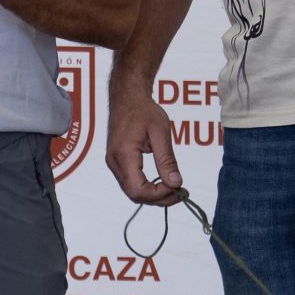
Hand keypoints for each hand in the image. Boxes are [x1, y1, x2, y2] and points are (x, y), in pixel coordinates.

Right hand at [106, 63, 184, 205]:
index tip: (178, 187)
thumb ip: (167, 160)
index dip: (159, 194)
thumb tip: (176, 183)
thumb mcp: (160, 132)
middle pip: (134, 195)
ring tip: (175, 188)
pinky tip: (162, 182)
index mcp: (124, 154)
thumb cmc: (144, 110)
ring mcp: (113, 163)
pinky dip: (147, 187)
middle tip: (181, 192)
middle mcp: (114, 162)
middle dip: (159, 198)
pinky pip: (131, 182)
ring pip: (132, 191)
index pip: (138, 190)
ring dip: (154, 194)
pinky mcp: (117, 162)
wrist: (127, 97)